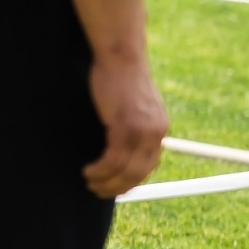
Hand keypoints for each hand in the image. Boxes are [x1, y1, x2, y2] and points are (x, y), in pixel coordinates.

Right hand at [82, 55, 168, 197]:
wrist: (121, 57)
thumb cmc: (121, 78)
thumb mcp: (134, 105)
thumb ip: (133, 124)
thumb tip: (122, 143)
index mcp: (159, 129)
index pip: (149, 164)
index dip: (132, 180)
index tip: (117, 187)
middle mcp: (155, 132)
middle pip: (139, 172)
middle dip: (119, 186)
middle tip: (100, 192)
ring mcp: (142, 130)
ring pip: (125, 169)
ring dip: (106, 180)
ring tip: (90, 182)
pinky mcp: (125, 126)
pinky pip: (113, 158)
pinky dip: (101, 169)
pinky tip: (89, 170)